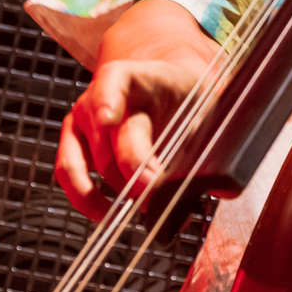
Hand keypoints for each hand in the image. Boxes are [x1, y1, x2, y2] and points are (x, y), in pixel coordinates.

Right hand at [55, 0, 221, 219]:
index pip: (116, 80)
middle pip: (111, 134)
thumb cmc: (186, 99)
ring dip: (116, 188)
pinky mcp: (74, 140)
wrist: (165, 84)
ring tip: (144, 207)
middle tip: (155, 191)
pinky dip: (87, 198)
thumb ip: (210, 141)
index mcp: (138, 76)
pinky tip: (108, 215)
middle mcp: (102, 94)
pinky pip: (68, 172)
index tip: (109, 119)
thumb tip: (222, 188)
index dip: (108, 98)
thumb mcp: (205, 106)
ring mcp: (84, 117)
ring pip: (92, 159)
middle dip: (134, 166)